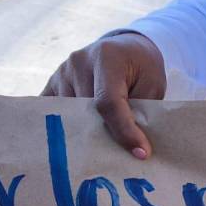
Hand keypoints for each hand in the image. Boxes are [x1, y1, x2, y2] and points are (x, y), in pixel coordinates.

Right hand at [42, 32, 166, 158]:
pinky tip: (76, 141)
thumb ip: (142, 112)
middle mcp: (78, 62)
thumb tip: (133, 147)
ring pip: (69, 117)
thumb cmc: (142, 69)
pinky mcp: (52, 83)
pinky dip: (64, 128)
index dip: (124, 131)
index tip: (140, 153)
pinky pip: (52, 113)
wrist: (126, 49)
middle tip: (122, 156)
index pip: (109, 102)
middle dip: (105, 137)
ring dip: (86, 134)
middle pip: (86, 112)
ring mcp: (62, 72)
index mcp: (107, 57)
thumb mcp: (153, 85)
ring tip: (103, 145)